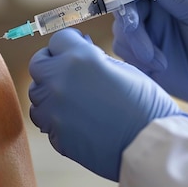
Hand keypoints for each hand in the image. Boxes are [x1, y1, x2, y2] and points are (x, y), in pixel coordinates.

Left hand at [29, 28, 186, 181]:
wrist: (150, 146)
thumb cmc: (145, 105)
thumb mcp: (122, 68)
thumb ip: (93, 58)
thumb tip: (78, 53)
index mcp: (79, 59)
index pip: (58, 40)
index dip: (68, 43)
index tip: (75, 47)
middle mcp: (59, 81)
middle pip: (38, 65)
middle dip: (52, 64)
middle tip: (69, 71)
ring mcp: (54, 110)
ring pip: (37, 95)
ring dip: (50, 93)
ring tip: (73, 99)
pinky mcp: (56, 135)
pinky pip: (45, 121)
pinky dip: (55, 118)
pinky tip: (76, 119)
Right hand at [112, 0, 187, 118]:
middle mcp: (153, 9)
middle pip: (125, 3)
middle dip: (128, 18)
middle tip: (134, 29)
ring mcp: (145, 32)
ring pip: (121, 29)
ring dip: (136, 44)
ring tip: (160, 61)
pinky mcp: (139, 56)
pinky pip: (123, 51)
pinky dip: (137, 59)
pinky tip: (160, 67)